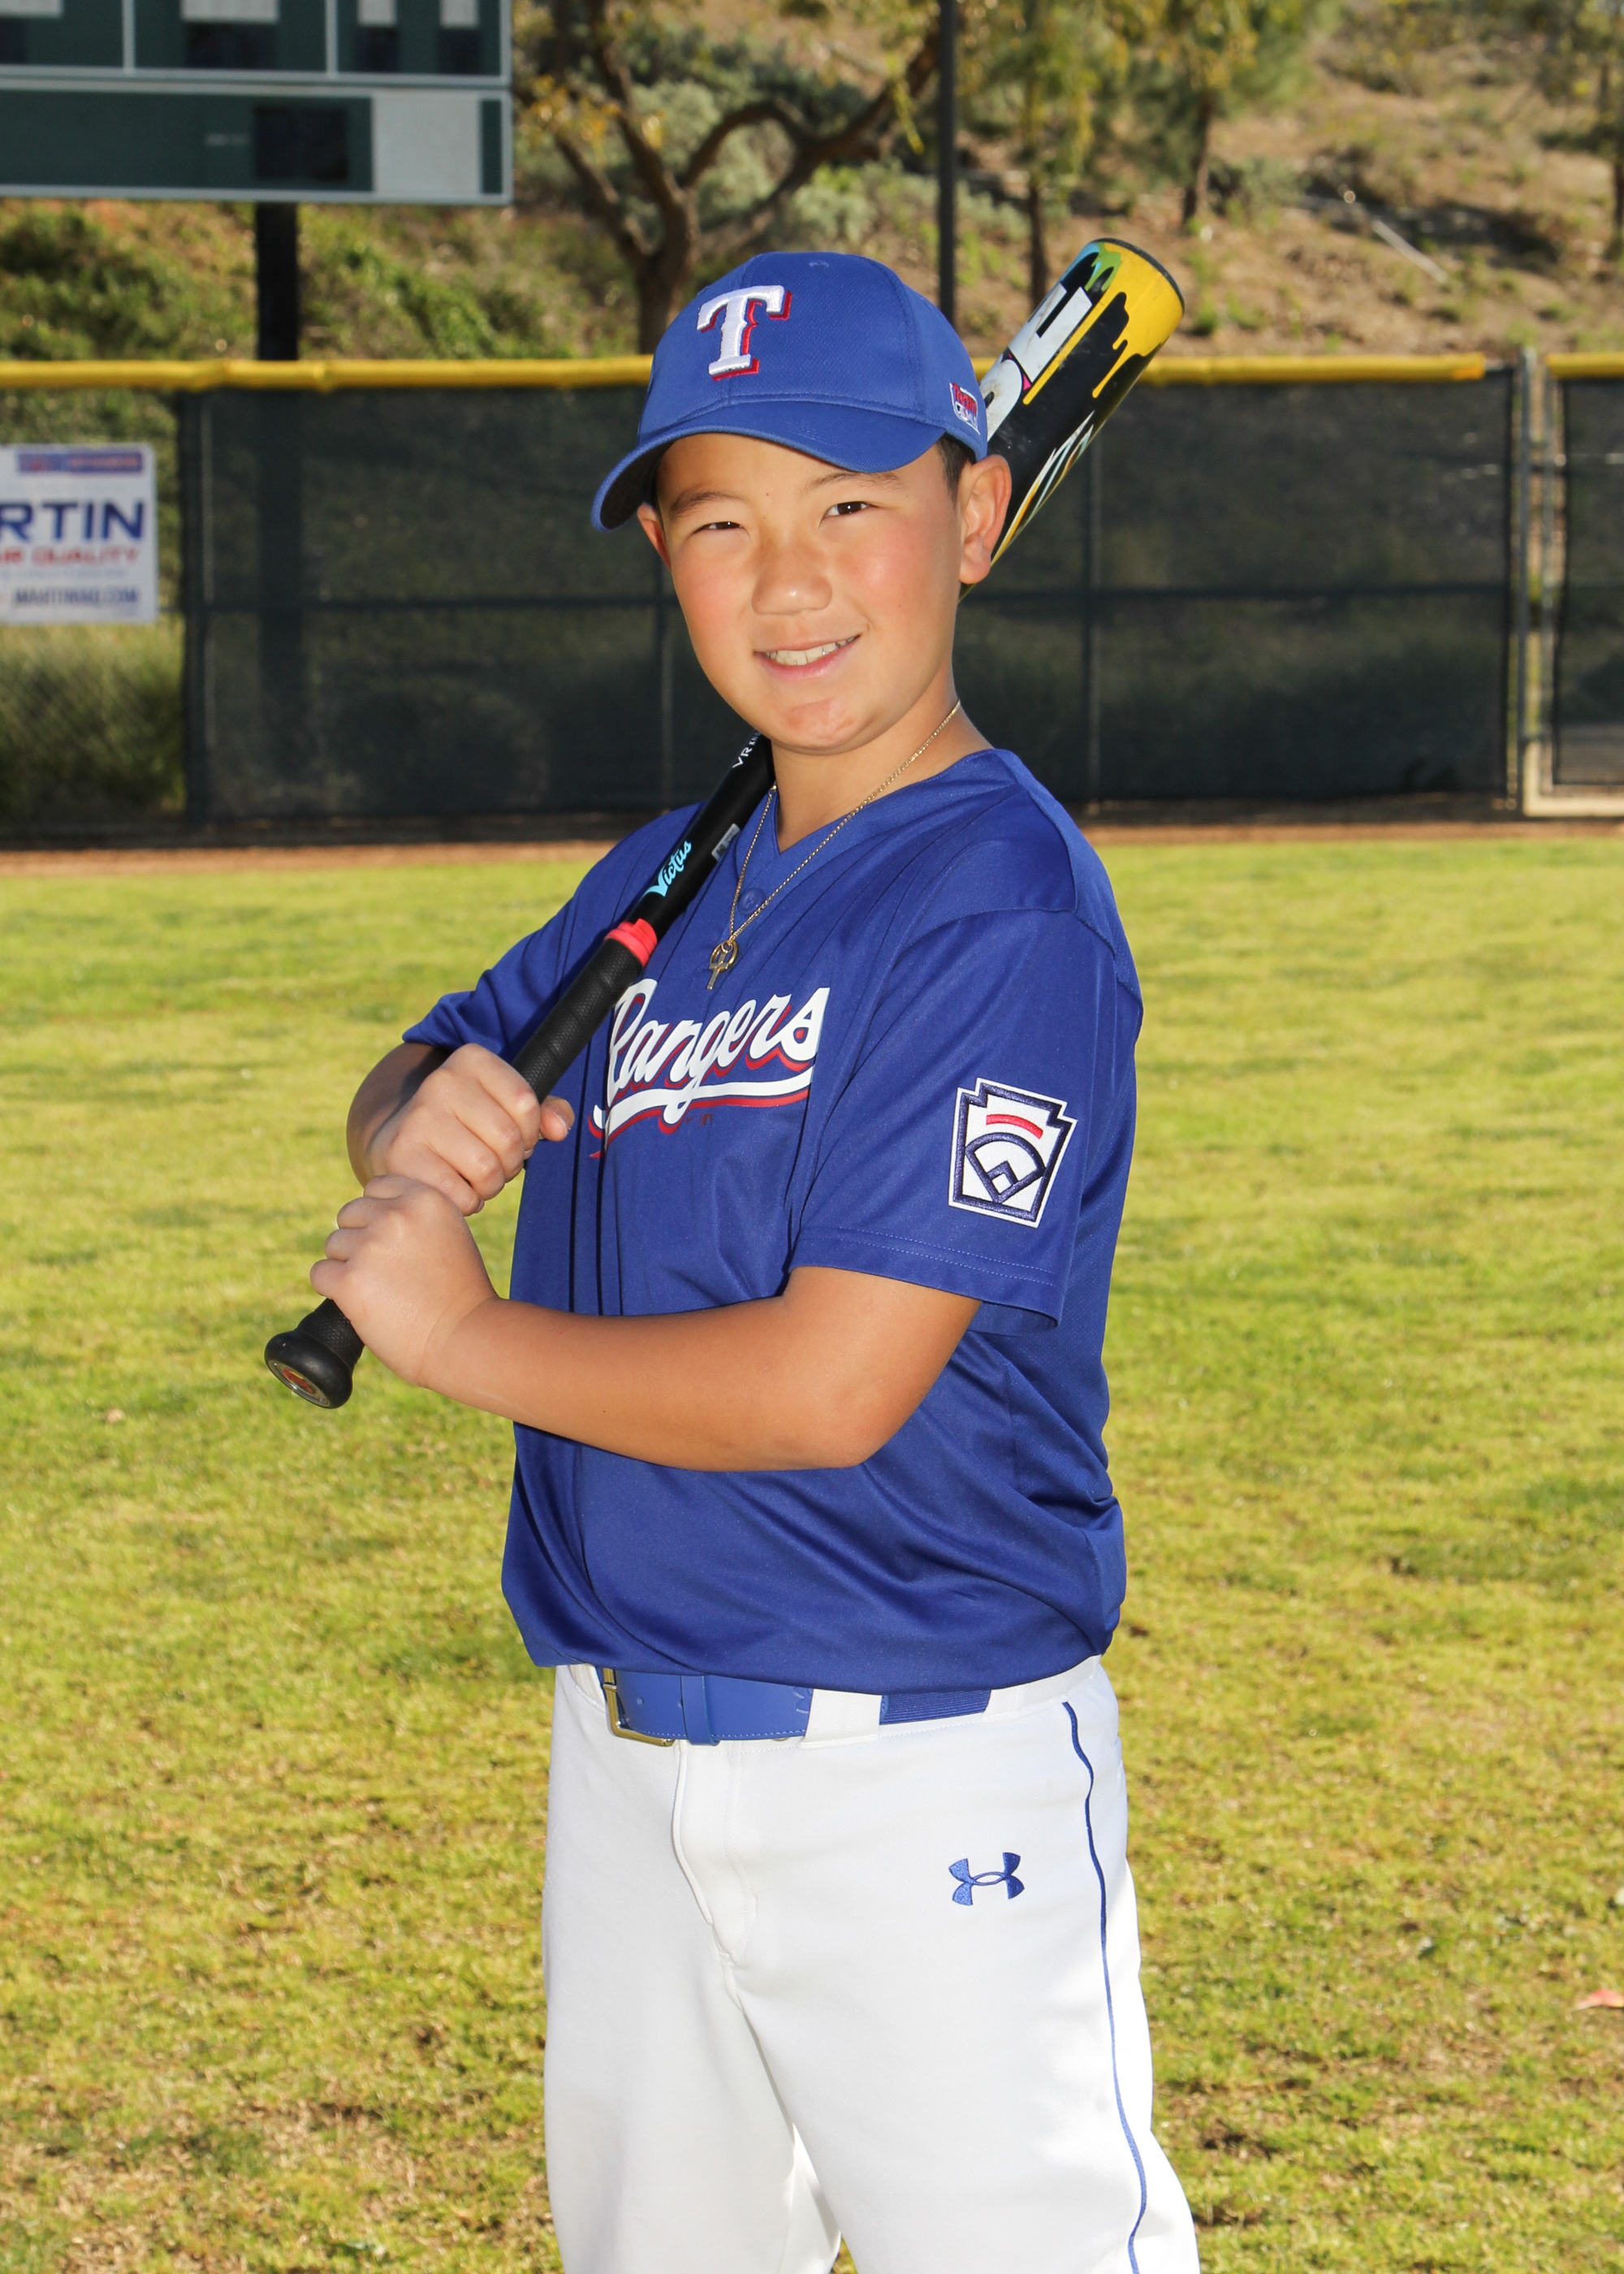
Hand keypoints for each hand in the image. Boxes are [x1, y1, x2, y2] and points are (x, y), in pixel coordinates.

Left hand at [311, 1175, 498, 1388]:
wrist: (465, 1339)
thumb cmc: (461, 1295)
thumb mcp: (451, 1235)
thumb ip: (416, 1217)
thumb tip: (374, 1215)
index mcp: (425, 1199)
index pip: (376, 1188)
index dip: (377, 1215)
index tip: (391, 1243)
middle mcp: (396, 1215)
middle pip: (349, 1215)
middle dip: (360, 1241)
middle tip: (385, 1273)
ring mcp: (370, 1246)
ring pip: (333, 1246)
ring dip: (348, 1267)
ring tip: (379, 1291)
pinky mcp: (350, 1280)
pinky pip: (320, 1274)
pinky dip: (334, 1290)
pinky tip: (360, 1303)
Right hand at [363, 1043, 573, 1215]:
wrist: (396, 1139)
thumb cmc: (466, 1125)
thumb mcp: (506, 1107)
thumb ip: (545, 1113)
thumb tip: (559, 1129)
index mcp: (472, 1060)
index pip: (527, 1104)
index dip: (530, 1132)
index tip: (511, 1135)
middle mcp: (442, 1081)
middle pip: (509, 1139)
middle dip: (511, 1163)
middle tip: (493, 1163)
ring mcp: (419, 1116)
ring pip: (487, 1170)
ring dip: (490, 1186)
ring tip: (474, 1177)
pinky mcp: (403, 1153)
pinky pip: (461, 1195)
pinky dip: (467, 1202)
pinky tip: (455, 1189)